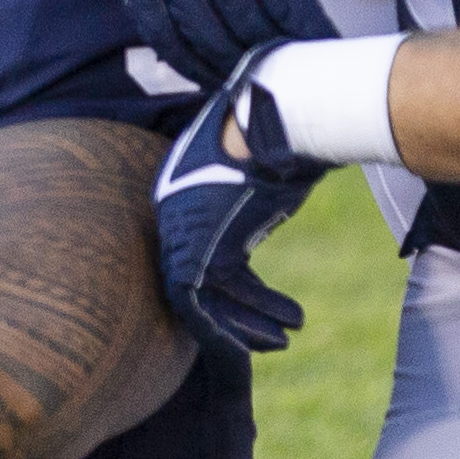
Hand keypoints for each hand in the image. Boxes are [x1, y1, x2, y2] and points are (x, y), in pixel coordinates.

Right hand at [96, 0, 395, 87]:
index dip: (311, 32)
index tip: (332, 55)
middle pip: (247, 24)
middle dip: (279, 55)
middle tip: (302, 76)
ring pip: (204, 36)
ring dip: (237, 67)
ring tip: (263, 82)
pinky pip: (160, 32)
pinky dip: (187, 61)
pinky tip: (213, 75)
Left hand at [150, 51, 340, 353]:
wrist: (274, 118)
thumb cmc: (277, 133)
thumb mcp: (258, 167)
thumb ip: (251, 192)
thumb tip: (276, 192)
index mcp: (180, 189)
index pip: (200, 253)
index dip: (235, 289)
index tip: (265, 308)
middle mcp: (172, 212)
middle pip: (196, 280)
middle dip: (236, 316)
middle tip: (274, 339)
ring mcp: (180, 231)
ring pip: (201, 299)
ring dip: (246, 326)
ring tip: (286, 339)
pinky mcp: (198, 248)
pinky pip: (206, 303)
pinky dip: (242, 322)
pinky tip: (286, 327)